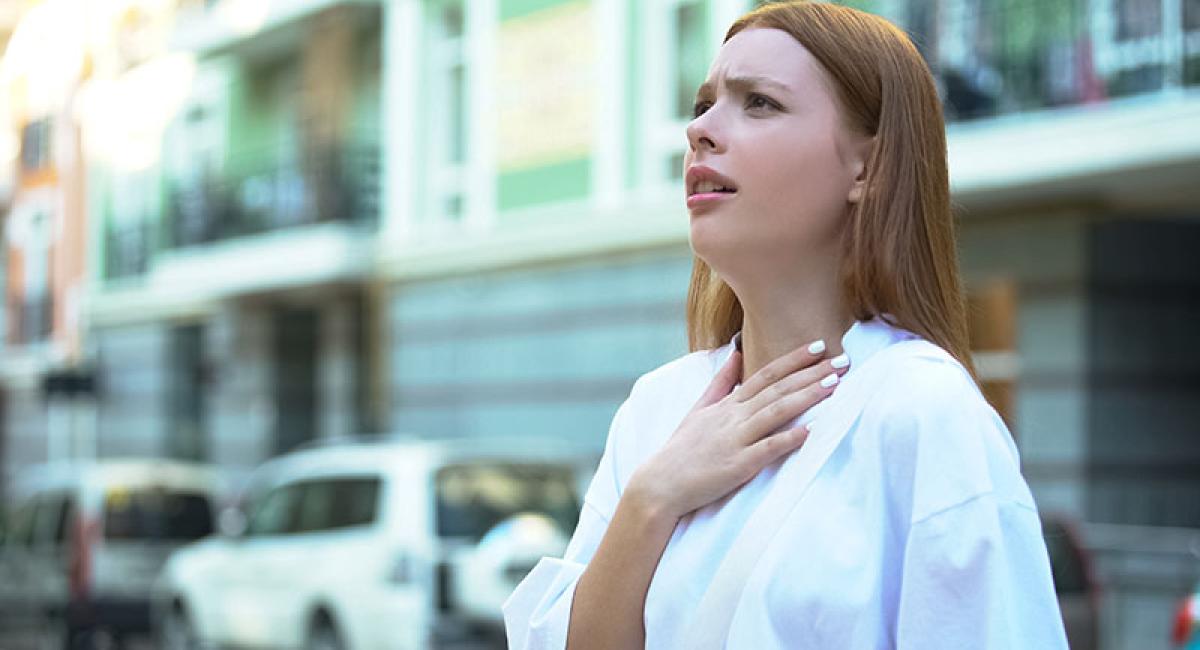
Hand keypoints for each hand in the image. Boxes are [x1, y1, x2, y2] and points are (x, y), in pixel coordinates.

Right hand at [627, 342, 848, 519]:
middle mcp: (733, 417)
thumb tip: (736, 354)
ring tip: (834, 385)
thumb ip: (720, 382)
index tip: (818, 346)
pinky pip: (768, 449)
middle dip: (811, 373)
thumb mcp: (698, 409)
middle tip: (842, 360)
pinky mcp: (738, 465)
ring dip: (807, 397)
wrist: (660, 484)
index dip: (793, 360)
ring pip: (776, 412)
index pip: (765, 375)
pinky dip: (790, 439)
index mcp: (727, 405)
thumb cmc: (681, 450)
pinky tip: (812, 431)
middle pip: (778, 389)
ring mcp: (736, 440)